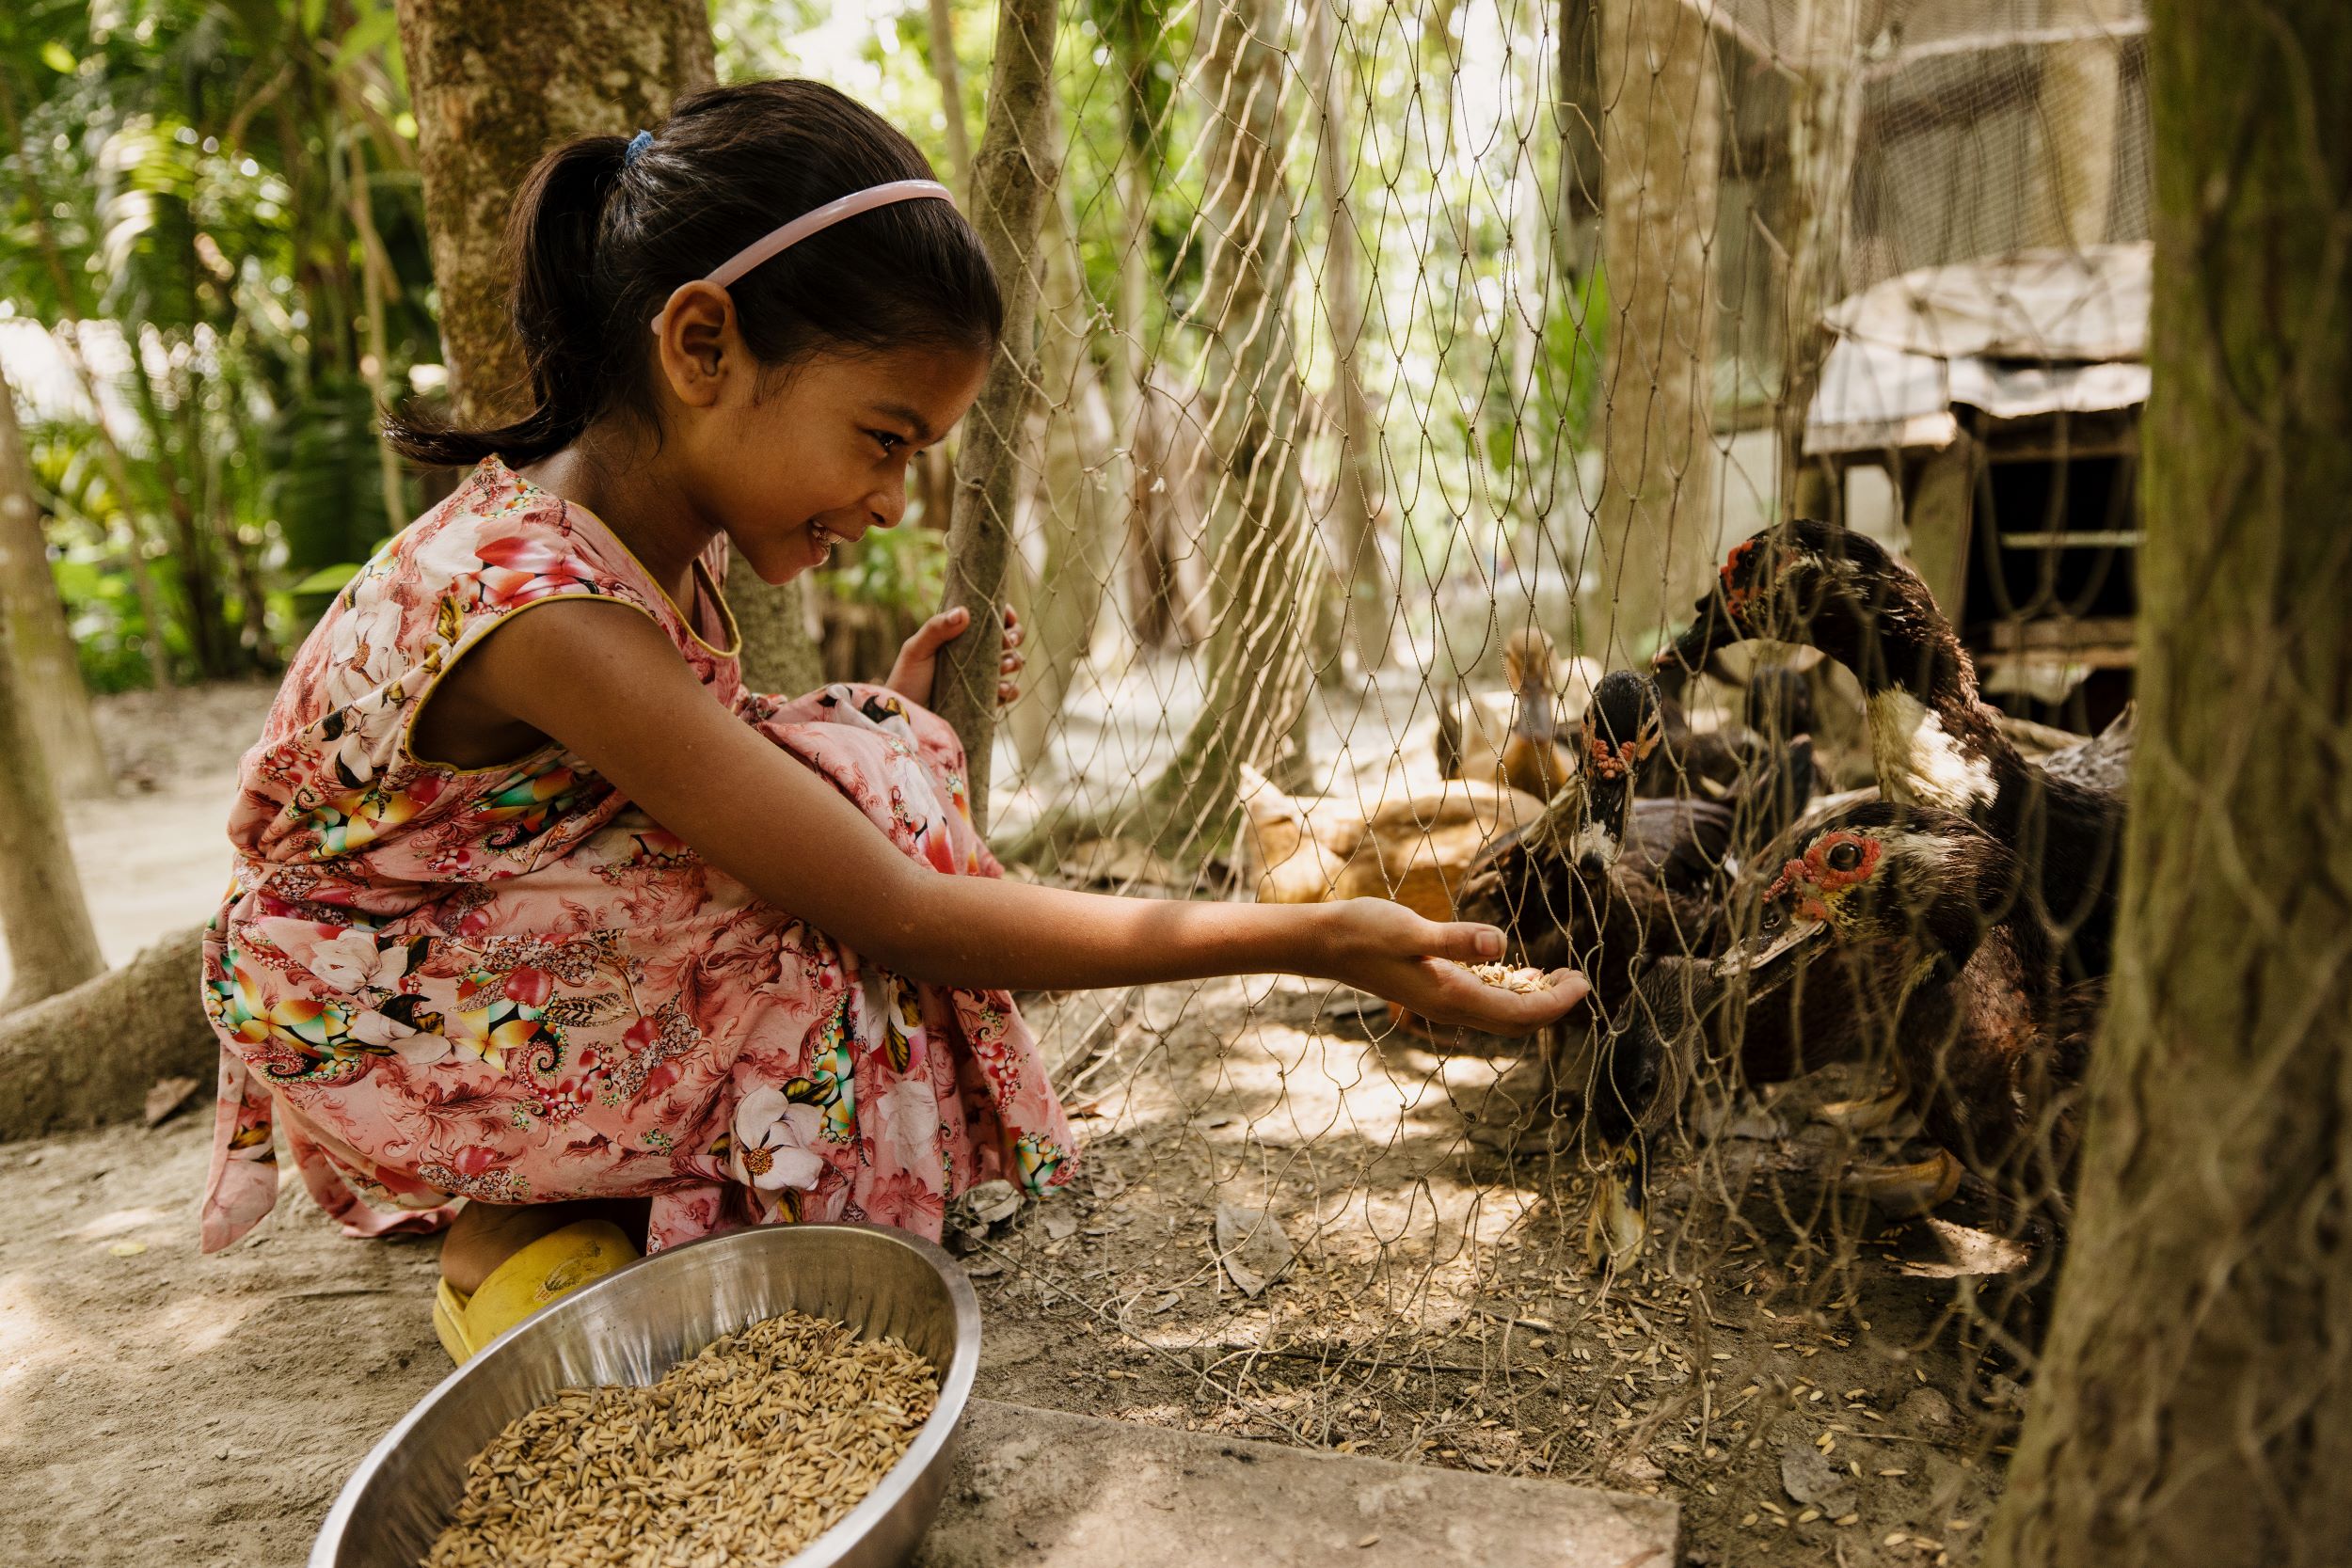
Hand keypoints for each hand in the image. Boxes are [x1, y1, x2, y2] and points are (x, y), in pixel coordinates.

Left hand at [886, 603, 1023, 709]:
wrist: (905, 715)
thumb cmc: (907, 678)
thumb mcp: (916, 649)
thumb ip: (937, 628)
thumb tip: (964, 612)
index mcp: (960, 634)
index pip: (989, 617)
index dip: (1003, 613)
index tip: (1008, 615)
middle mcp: (975, 652)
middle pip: (1008, 637)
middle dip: (1014, 636)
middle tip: (1008, 641)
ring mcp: (983, 675)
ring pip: (1013, 662)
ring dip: (1014, 661)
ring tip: (1002, 666)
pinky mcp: (987, 698)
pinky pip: (1009, 692)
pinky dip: (1010, 689)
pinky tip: (1001, 690)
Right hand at [1316, 899, 1588, 1036]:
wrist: (1326, 943)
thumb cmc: (1365, 932)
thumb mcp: (1411, 929)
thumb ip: (1455, 939)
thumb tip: (1501, 944)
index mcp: (1452, 998)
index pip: (1520, 1013)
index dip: (1558, 1003)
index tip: (1584, 982)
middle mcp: (1450, 1007)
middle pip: (1516, 1021)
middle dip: (1553, 1005)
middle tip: (1579, 977)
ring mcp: (1440, 1001)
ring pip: (1500, 1013)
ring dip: (1532, 999)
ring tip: (1557, 975)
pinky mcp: (1433, 989)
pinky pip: (1482, 1001)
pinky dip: (1507, 990)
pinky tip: (1515, 969)